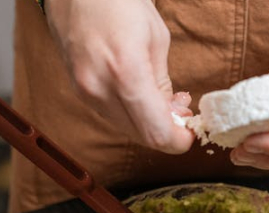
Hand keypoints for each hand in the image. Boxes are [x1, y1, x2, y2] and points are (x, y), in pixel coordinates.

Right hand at [45, 0, 193, 153]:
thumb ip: (163, 83)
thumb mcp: (156, 39)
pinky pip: (111, 115)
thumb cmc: (119, 3)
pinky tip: (140, 94)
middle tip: (180, 111)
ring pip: (125, 129)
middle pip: (140, 136)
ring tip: (162, 98)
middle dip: (165, 131)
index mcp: (125, 73)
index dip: (178, 141)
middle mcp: (100, 89)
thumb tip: (172, 114)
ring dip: (147, 123)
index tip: (190, 134)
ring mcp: (84, 92)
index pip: (155, 133)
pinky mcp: (78, 91)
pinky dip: (130, 114)